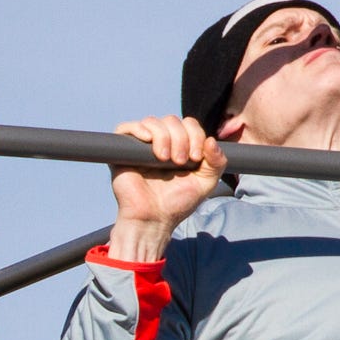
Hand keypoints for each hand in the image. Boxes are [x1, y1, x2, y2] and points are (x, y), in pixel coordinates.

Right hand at [106, 116, 227, 261]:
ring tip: (164, 159)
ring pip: (152, 121)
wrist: (153, 219)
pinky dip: (139, 129)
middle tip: (180, 161)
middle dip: (180, 138)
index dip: (195, 135)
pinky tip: (148, 141)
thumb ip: (216, 163)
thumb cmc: (176, 203)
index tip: (195, 158)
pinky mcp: (123, 151)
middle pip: (172, 120)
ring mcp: (141, 146)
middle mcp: (161, 143)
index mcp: (180, 147)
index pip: (189, 124)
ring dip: (164, 137)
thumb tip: (212, 140)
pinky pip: (126, 127)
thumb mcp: (205, 183)